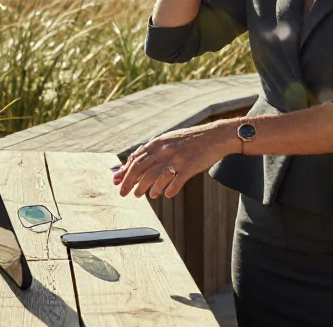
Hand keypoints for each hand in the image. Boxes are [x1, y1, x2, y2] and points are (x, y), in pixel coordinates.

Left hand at [111, 124, 233, 198]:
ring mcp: (178, 158)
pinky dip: (169, 190)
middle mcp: (165, 150)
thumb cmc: (191, 140)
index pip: (136, 159)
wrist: (215, 136)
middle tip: (123, 193)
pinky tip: (167, 194)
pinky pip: (176, 182)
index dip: (124, 171)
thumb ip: (153, 151)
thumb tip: (134, 162)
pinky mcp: (190, 167)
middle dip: (129, 182)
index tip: (117, 181)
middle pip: (141, 169)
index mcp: (159, 142)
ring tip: (145, 195)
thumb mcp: (170, 140)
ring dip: (147, 188)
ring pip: (156, 177)